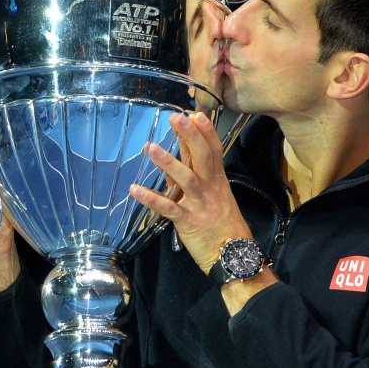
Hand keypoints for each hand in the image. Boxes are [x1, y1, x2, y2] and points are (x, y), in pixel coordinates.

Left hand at [131, 111, 248, 274]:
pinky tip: (135, 190)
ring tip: (151, 148)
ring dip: (169, 163)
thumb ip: (196, 177)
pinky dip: (151, 199)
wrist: (233, 254)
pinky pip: (168, 209)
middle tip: (178, 118)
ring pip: (186, 179)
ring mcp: (200, 205)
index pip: (214, 151)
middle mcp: (210, 189)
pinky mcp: (188, 222)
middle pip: (203, 158)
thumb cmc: (224, 225)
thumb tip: (177, 157)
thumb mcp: (215, 197)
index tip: (196, 114)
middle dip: (190, 137)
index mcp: (218, 181)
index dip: (206, 132)